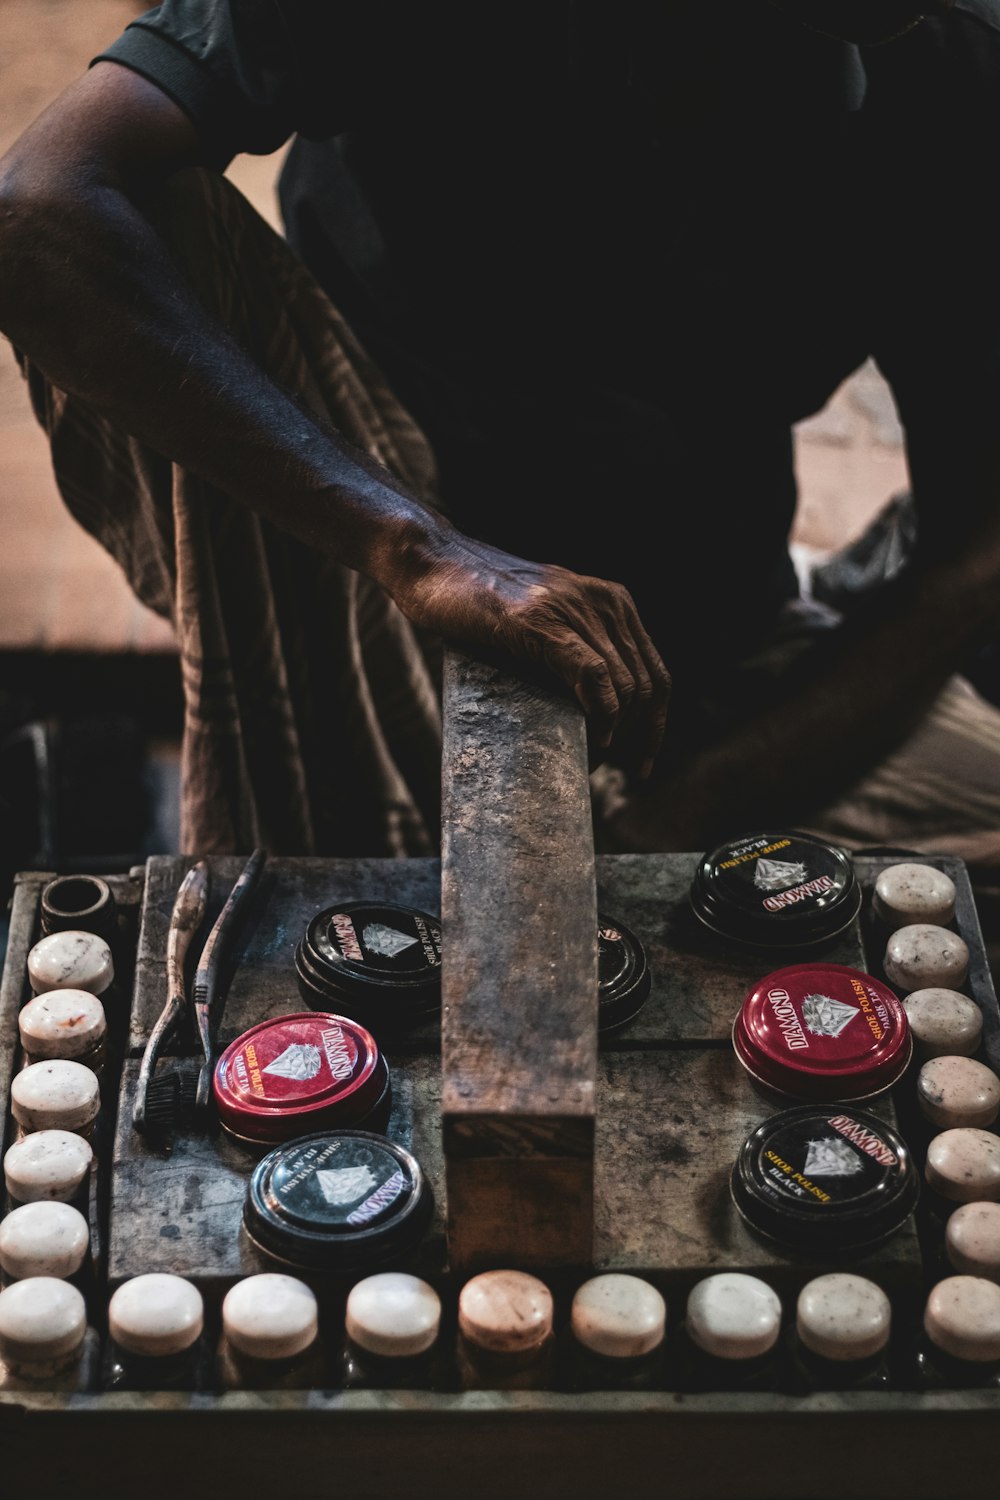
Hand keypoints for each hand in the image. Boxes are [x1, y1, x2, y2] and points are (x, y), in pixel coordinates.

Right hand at [394, 531, 670, 778]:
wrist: (430, 566)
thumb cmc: (477, 602)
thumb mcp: (544, 619)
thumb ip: (574, 646)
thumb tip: (589, 710)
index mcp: (613, 601)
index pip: (656, 674)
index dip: (654, 727)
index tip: (639, 767)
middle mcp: (603, 600)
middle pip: (646, 685)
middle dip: (635, 738)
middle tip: (606, 769)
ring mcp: (574, 608)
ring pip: (623, 685)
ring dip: (613, 735)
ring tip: (588, 761)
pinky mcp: (543, 622)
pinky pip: (593, 675)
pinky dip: (599, 714)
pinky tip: (588, 739)